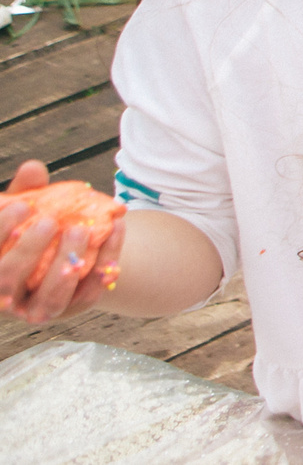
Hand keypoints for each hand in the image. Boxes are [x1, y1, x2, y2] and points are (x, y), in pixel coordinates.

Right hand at [0, 160, 126, 325]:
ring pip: (49, 300)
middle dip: (27, 252)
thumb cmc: (37, 227)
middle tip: (49, 222)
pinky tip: (116, 228)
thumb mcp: (29, 207)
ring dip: (65, 265)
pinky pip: (87, 293)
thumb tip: (33, 167)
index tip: (22, 205)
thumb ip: (28, 190)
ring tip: (81, 231)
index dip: (0, 230)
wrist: (68, 252)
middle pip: (7, 282)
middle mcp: (6, 299)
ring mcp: (38, 309)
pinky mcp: (71, 309)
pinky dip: (104, 262)